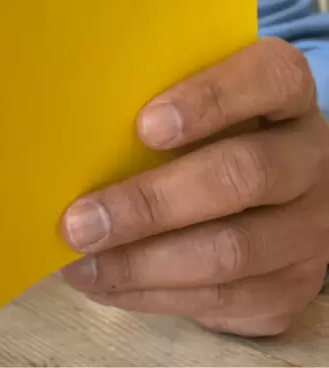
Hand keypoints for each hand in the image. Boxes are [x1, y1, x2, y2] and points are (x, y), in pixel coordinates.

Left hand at [60, 37, 328, 336]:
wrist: (272, 198)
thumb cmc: (211, 131)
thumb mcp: (196, 103)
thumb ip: (157, 102)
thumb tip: (72, 130)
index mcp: (286, 91)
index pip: (267, 79)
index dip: (209, 99)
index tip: (144, 126)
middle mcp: (309, 156)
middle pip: (243, 174)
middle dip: (152, 203)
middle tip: (80, 220)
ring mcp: (307, 228)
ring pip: (232, 251)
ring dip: (143, 262)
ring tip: (79, 260)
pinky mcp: (291, 288)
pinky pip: (222, 299)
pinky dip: (151, 294)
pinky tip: (101, 282)